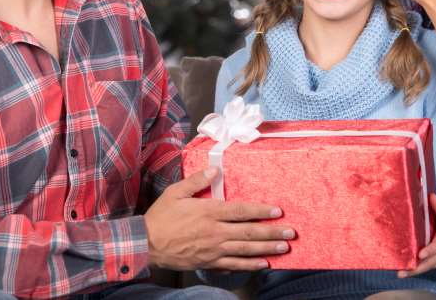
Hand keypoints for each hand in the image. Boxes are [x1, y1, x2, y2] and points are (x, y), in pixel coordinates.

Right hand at [144, 168, 294, 270]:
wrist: (145, 244)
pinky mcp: (209, 262)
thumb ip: (197, 181)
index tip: (277, 211)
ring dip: (267, 249)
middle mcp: (215, 232)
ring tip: (284, 248)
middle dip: (272, 232)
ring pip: (245, 249)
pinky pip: (233, 264)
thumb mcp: (176, 192)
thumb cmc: (160, 217)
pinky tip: (263, 264)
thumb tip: (216, 170)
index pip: (241, 211)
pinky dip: (249, 265)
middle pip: (249, 232)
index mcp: (209, 212)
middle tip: (290, 233)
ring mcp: (213, 249)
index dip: (261, 211)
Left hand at [398, 194, 435, 277]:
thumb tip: (430, 196)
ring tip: (400, 273)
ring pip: (425, 268)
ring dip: (412, 272)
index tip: (421, 254)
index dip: (430, 250)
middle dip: (417, 267)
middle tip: (404, 270)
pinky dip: (412, 271)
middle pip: (429, 262)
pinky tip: (401, 271)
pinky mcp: (431, 263)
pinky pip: (422, 268)